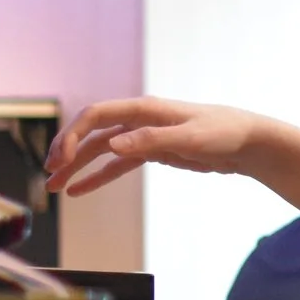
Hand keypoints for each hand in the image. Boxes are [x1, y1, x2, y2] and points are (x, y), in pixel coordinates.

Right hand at [45, 98, 282, 196]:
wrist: (249, 143)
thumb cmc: (225, 133)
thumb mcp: (192, 137)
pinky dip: (98, 176)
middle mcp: (140, 120)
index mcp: (145, 109)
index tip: (60, 159)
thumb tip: (114, 144)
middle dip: (67, 151)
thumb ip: (153, 140)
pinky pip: (118, 165)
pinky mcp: (153, 152)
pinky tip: (79, 190)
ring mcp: (145, 136)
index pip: (96, 115)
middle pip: (92, 133)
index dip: (72, 135)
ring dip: (77, 167)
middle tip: (49, 174)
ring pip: (101, 150)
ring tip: (54, 187)